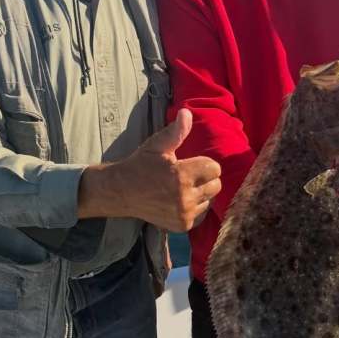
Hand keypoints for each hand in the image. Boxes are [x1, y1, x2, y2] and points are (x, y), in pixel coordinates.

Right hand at [78, 109, 221, 231]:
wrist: (122, 192)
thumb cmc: (141, 165)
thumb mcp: (157, 146)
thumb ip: (176, 132)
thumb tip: (187, 112)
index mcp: (181, 176)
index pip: (214, 168)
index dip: (204, 164)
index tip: (191, 164)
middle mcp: (185, 197)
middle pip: (216, 185)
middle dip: (205, 178)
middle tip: (188, 176)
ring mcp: (184, 214)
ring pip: (210, 200)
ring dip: (201, 193)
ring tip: (183, 188)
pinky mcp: (182, 225)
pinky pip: (202, 213)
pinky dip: (195, 207)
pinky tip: (180, 200)